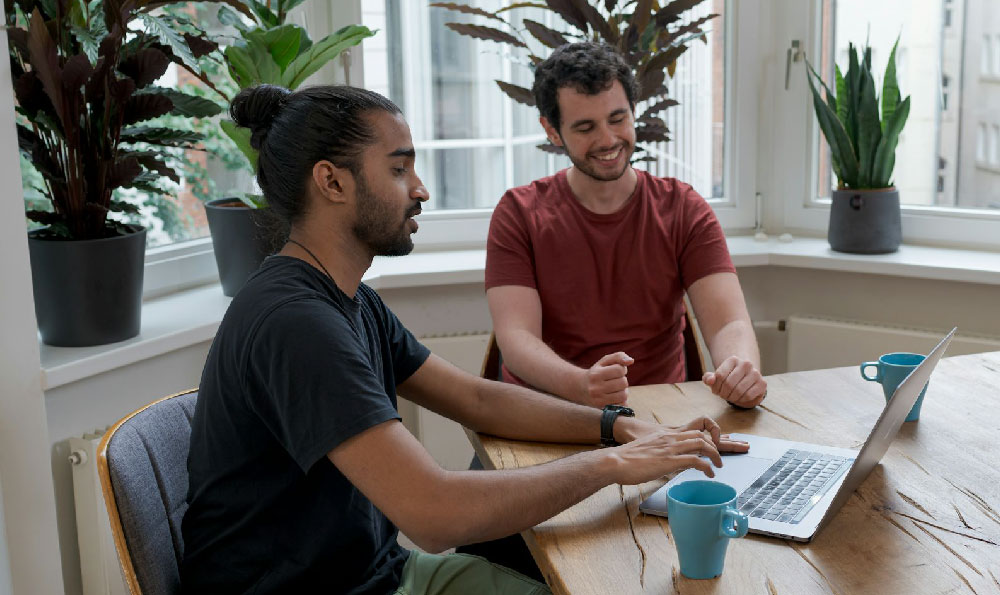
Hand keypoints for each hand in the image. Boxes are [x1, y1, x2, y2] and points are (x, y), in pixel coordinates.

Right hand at [577, 352, 632, 406]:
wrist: (581, 388)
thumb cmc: (597, 372)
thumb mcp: (605, 361)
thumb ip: (618, 356)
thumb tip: (631, 361)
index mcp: (596, 374)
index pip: (620, 370)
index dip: (622, 369)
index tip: (616, 371)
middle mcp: (595, 388)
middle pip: (623, 383)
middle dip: (622, 380)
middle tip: (615, 380)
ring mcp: (598, 400)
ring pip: (624, 395)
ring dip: (623, 391)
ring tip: (616, 388)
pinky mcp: (603, 408)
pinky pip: (621, 405)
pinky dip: (621, 400)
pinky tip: (615, 396)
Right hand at [616, 416, 749, 454]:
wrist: (615, 461)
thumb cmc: (627, 459)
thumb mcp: (648, 450)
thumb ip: (660, 452)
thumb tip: (668, 462)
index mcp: (667, 434)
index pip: (695, 426)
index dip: (710, 433)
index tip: (714, 445)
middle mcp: (671, 437)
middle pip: (703, 434)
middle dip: (718, 444)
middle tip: (721, 458)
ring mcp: (671, 448)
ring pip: (702, 444)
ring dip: (715, 455)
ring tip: (719, 466)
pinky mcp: (669, 460)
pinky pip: (696, 460)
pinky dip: (707, 467)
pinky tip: (710, 474)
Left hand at [703, 356, 766, 407]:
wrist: (746, 379)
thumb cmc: (729, 379)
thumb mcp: (717, 378)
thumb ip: (709, 378)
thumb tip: (710, 380)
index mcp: (733, 359)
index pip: (719, 375)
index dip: (715, 387)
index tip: (716, 391)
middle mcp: (746, 364)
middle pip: (729, 384)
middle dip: (723, 394)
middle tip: (723, 396)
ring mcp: (755, 373)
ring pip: (739, 390)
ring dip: (732, 398)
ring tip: (730, 397)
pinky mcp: (762, 383)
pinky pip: (748, 396)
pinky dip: (742, 400)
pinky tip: (739, 398)